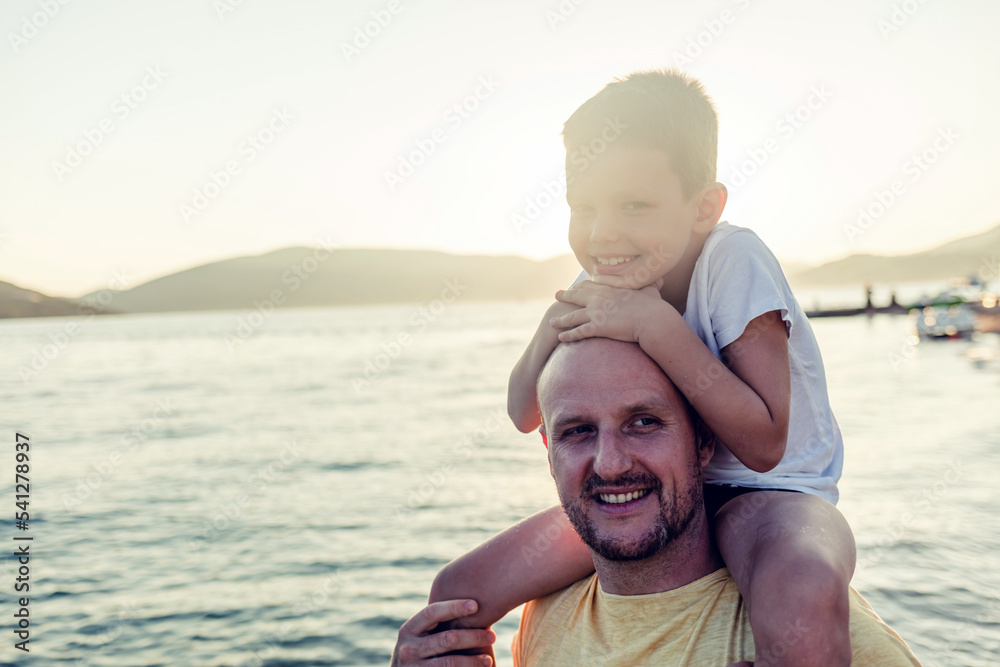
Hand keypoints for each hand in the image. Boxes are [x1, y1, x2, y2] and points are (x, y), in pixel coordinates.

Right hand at [391, 599, 495, 665]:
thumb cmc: (421, 652)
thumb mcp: (420, 636)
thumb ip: (436, 624)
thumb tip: (472, 603)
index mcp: (409, 629)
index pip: (432, 612)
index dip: (454, 607)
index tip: (476, 605)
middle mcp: (408, 648)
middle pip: (447, 638)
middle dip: (473, 636)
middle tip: (492, 636)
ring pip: (450, 661)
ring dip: (473, 660)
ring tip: (489, 659)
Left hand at [551, 279, 669, 343]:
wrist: (653, 320)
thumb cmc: (654, 306)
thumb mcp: (651, 290)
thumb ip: (651, 285)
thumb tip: (659, 279)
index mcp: (610, 289)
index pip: (590, 284)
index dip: (581, 286)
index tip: (575, 286)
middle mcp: (599, 298)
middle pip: (576, 296)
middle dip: (565, 296)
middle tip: (557, 295)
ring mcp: (596, 313)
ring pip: (572, 316)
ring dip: (561, 320)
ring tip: (552, 322)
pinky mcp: (597, 327)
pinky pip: (578, 332)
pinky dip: (568, 335)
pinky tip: (561, 338)